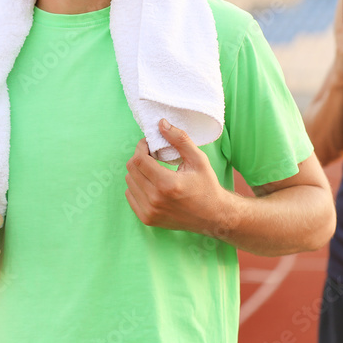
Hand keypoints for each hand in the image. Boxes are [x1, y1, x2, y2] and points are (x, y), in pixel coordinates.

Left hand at [125, 119, 229, 234]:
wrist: (212, 216)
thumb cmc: (207, 186)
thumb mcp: (198, 159)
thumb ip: (179, 139)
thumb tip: (161, 123)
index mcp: (167, 184)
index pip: (139, 160)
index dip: (141, 147)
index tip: (149, 144)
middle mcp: (155, 200)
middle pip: (131, 170)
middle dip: (139, 157)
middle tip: (151, 155)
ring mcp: (149, 212)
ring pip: (129, 182)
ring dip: (138, 172)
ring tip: (153, 170)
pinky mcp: (147, 219)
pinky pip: (130, 195)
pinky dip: (137, 186)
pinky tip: (151, 183)